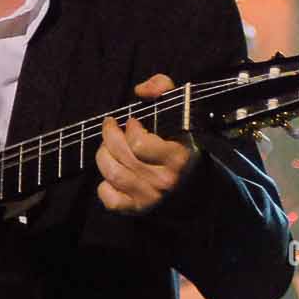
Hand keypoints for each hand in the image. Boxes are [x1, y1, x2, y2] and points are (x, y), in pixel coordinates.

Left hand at [96, 73, 201, 212]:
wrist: (195, 183)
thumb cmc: (182, 142)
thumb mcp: (179, 110)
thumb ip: (163, 88)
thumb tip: (140, 90)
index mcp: (177, 157)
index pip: (139, 143)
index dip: (130, 128)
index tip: (132, 122)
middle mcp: (164, 180)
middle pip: (121, 156)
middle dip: (109, 137)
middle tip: (110, 128)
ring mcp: (151, 197)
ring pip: (112, 174)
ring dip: (103, 156)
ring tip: (107, 148)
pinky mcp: (137, 209)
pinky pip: (110, 199)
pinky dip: (104, 187)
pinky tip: (111, 177)